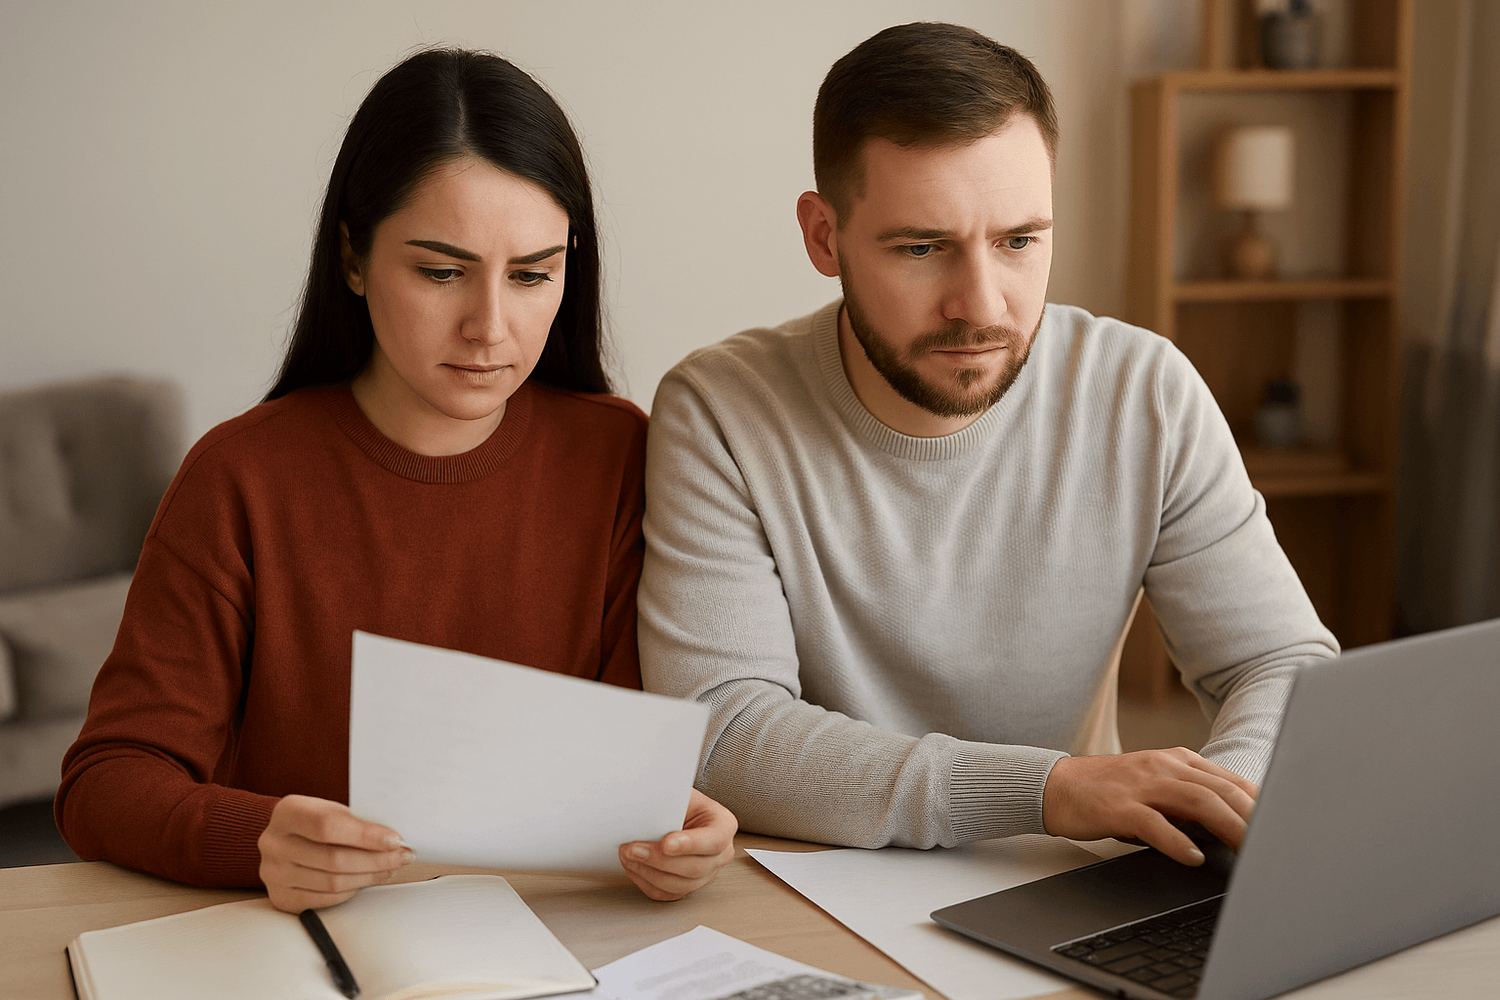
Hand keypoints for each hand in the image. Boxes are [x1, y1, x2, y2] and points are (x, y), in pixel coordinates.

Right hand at [258, 794, 414, 911]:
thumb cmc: (316, 822)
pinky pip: (324, 899)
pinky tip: (365, 880)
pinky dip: (351, 891)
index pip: (328, 825)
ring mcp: (273, 872)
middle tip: (402, 856)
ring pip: (332, 882)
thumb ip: (357, 821)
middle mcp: (274, 842)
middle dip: (376, 859)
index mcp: (287, 812)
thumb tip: (395, 840)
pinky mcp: (280, 897)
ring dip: (369, 877)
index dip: (365, 835)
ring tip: (389, 868)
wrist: (286, 838)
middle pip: (333, 858)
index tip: (394, 840)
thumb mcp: (332, 810)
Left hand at [618, 788, 737, 899]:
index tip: (666, 843)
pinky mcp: (686, 886)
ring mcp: (705, 873)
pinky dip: (645, 881)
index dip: (690, 844)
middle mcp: (720, 853)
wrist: (674, 810)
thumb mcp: (678, 793)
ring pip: (680, 885)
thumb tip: (643, 806)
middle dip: (660, 860)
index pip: (714, 840)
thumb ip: (668, 800)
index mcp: (723, 825)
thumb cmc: (678, 801)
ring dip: (649, 872)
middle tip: (634, 849)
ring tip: (628, 856)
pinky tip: (633, 866)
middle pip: (696, 867)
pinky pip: (666, 893)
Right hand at [1041, 747, 1258, 865]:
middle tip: (1277, 846)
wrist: (1056, 786)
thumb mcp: (1156, 789)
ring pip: (1197, 802)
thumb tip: (1232, 829)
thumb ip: (1190, 802)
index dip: (1262, 804)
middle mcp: (1164, 767)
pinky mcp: (1118, 806)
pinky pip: (1154, 823)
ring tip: (1249, 853)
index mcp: (1177, 761)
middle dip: (1255, 819)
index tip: (1285, 827)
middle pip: (1221, 790)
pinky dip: (1178, 841)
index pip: (1231, 781)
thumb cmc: (1109, 793)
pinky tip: (1194, 858)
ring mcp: (1141, 784)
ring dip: (1229, 828)